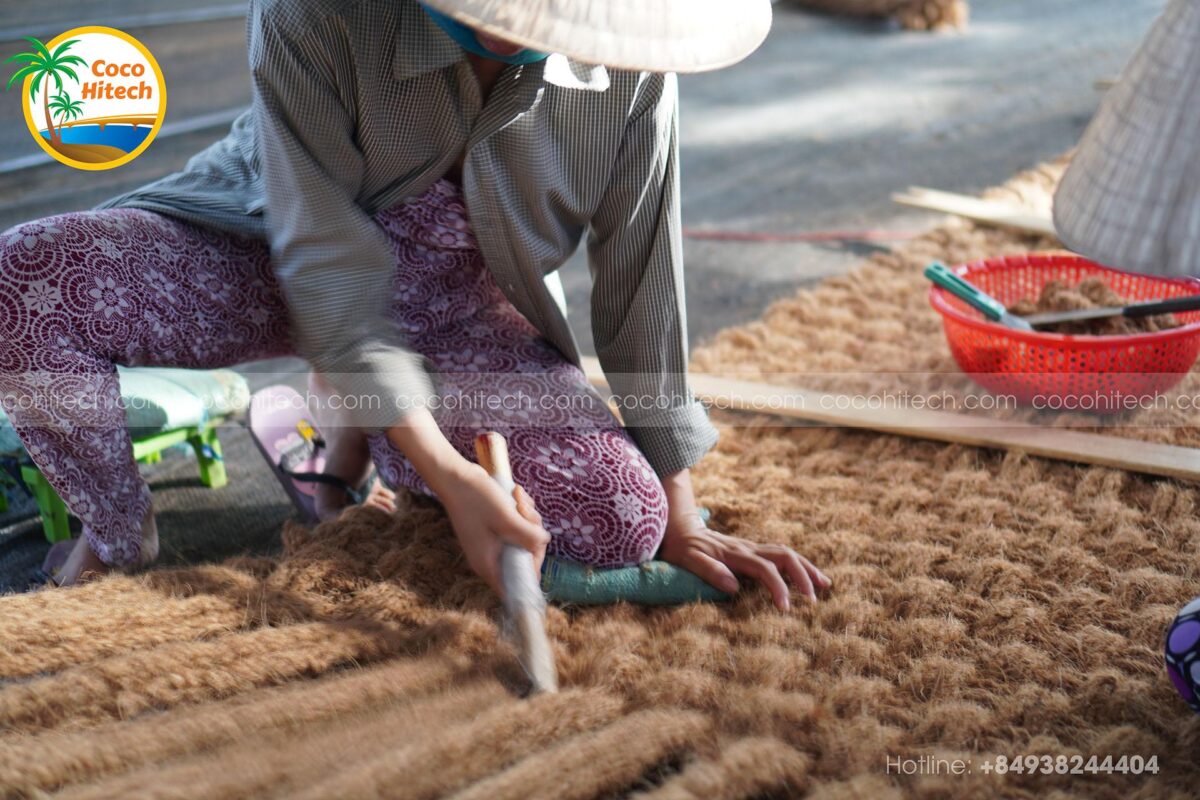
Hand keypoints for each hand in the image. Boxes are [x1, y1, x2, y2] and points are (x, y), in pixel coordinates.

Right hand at [439, 467, 548, 595]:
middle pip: (525, 557)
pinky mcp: (494, 528)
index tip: (537, 545)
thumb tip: (544, 542)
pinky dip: (521, 511)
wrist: (456, 476)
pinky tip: (515, 494)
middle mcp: (490, 557)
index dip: (532, 570)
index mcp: (488, 564)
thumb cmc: (476, 500)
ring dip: (528, 517)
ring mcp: (492, 542)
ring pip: (524, 537)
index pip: (517, 585)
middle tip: (526, 512)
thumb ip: (529, 537)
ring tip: (518, 498)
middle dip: (533, 533)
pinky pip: (517, 525)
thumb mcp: (507, 519)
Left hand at [658, 470, 830, 611]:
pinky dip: (798, 566)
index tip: (785, 609)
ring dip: (807, 568)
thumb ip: (709, 571)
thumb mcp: (687, 561)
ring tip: (825, 586)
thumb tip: (733, 587)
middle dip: (803, 576)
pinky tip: (807, 577)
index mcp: (734, 554)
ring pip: (787, 553)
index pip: (765, 569)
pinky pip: (780, 556)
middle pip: (785, 556)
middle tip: (813, 601)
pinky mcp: (751, 551)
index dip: (778, 588)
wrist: (677, 528)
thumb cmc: (680, 549)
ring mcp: (751, 548)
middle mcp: (747, 548)